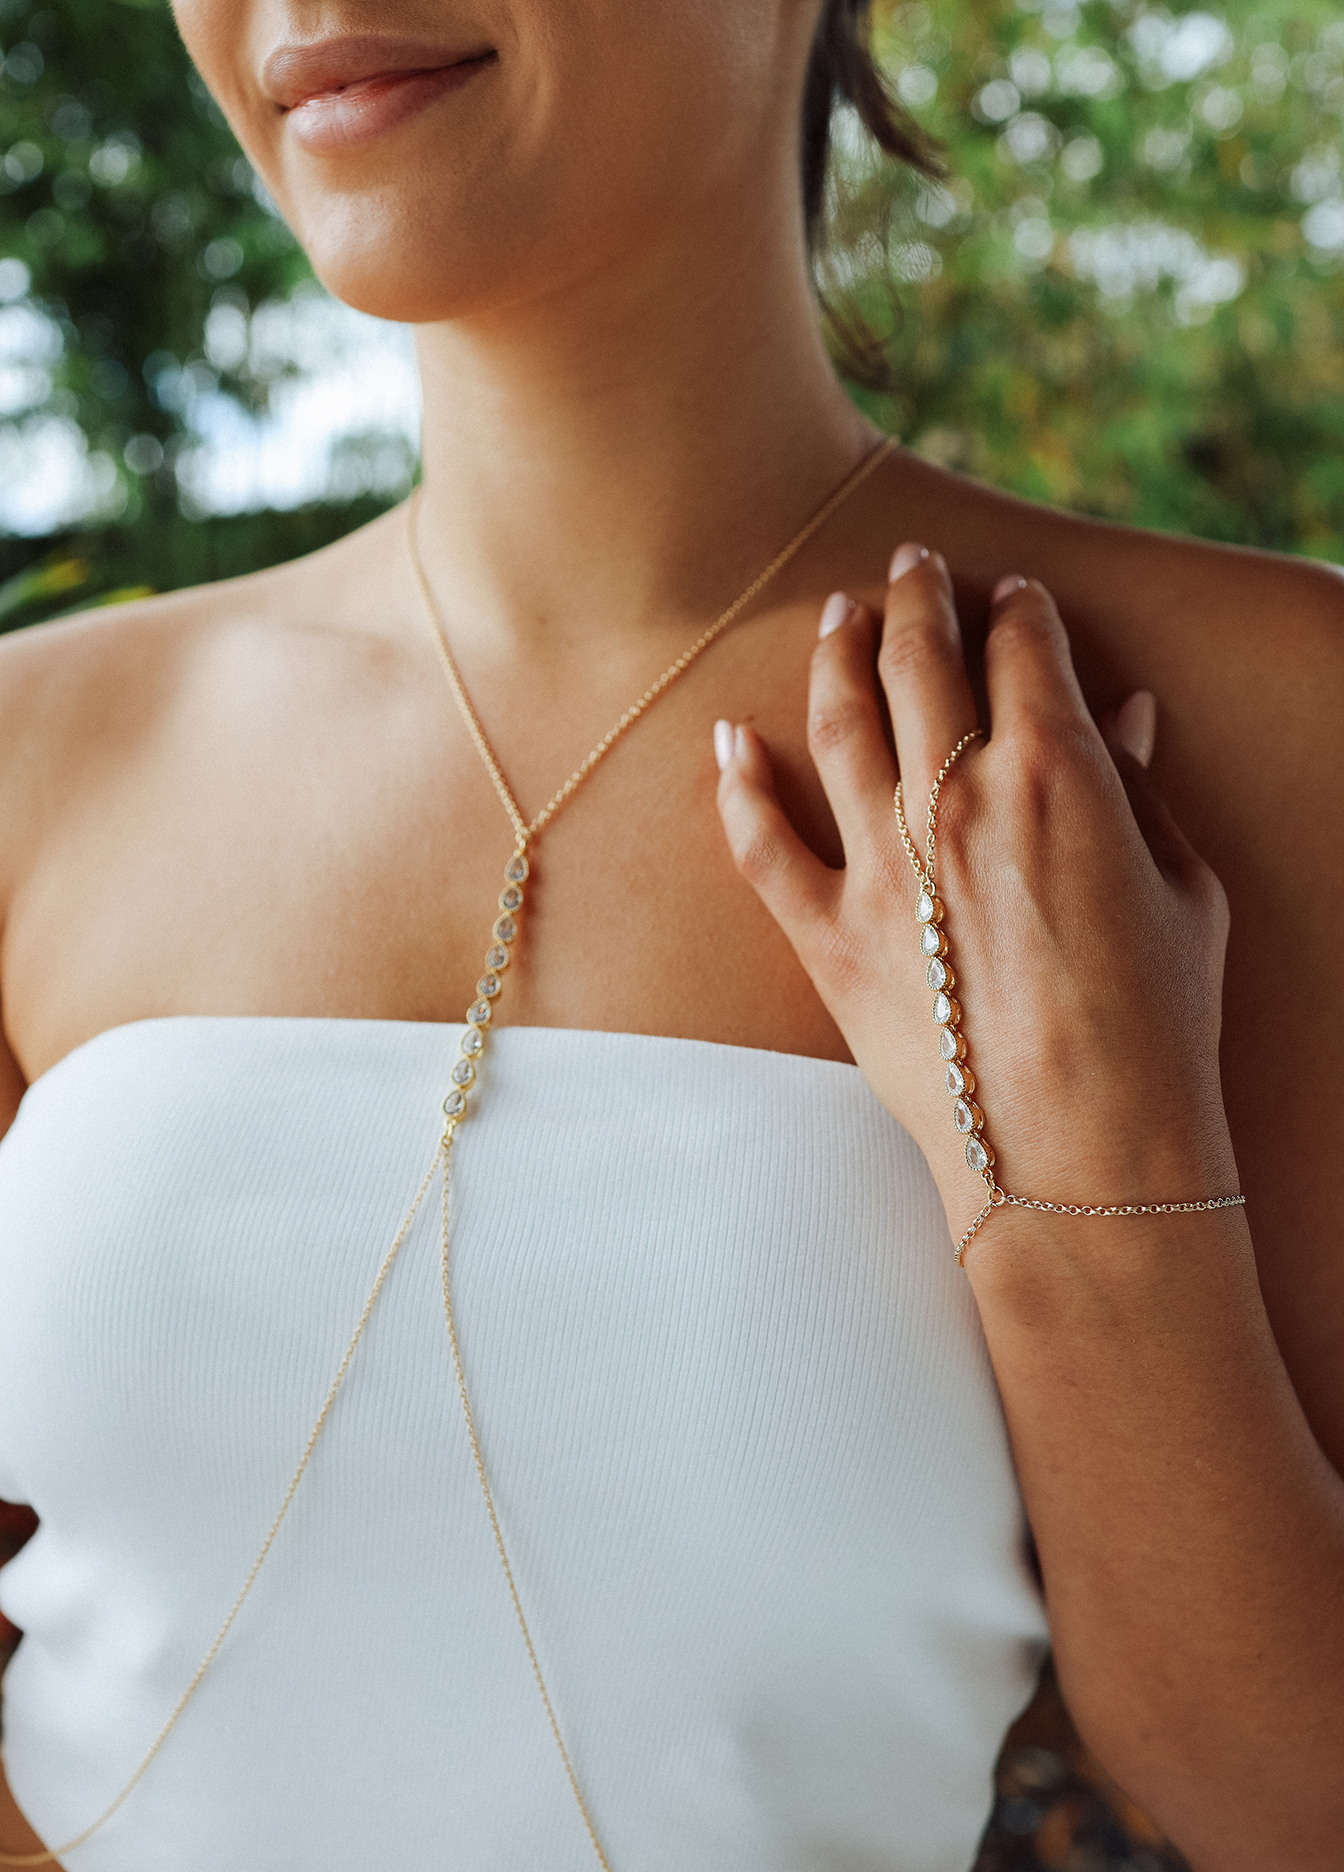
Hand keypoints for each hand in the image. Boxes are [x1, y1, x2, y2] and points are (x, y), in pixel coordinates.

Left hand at [714, 546, 1238, 1254]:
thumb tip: (1121, 717)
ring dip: (834, 653)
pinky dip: (738, 787)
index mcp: (1058, 773)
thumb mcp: (1180, 890)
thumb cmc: (1157, 1026)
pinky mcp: (829, 938)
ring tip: (835, 615)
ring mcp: (881, 867)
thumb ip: (1138, 791)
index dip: (1016, 608)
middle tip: (909, 565)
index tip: (1010, 595)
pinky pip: (762, 846)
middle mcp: (956, 799)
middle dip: (915, 596)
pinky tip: (728, 739)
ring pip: (837, 723)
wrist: (1083, 1152)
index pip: (1024, 649)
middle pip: (920, 662)